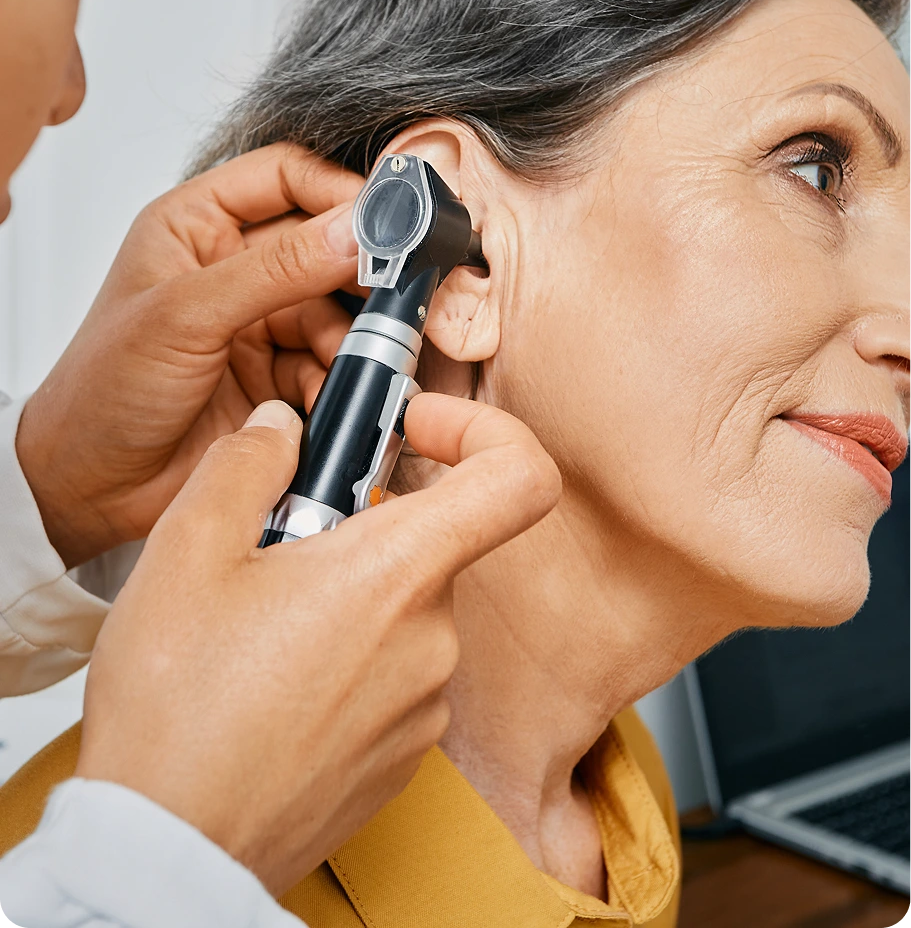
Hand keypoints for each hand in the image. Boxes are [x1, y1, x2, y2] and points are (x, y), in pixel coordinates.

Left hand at [16, 144, 364, 567]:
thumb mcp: (186, 315)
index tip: (386, 218)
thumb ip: (276, 269)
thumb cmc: (101, 392)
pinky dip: (337, 381)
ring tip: (346, 362)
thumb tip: (352, 230)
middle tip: (392, 291)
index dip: (337, 190)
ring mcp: (257, 324)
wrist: (92, 491)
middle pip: (322, 247)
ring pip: (334, 312)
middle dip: (357, 273)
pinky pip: (329, 365)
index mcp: (197, 226)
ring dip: (349, 339)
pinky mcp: (276, 377)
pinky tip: (323, 398)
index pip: (284, 176)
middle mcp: (232, 268)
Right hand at [75, 392, 560, 894]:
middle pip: (433, 542)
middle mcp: (433, 641)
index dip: (484, 431)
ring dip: (347, 595)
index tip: (416, 431)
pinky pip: (395, 673)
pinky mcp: (403, 755)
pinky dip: (349, 656)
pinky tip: (272, 683)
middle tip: (278, 548)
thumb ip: (248, 463)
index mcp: (398, 575)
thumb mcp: (187, 551)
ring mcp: (424, 707)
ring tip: (258, 626)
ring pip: (404, 608)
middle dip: (361, 527)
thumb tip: (284, 428)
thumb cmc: (175, 706)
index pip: (520, 479)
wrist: (168, 849)